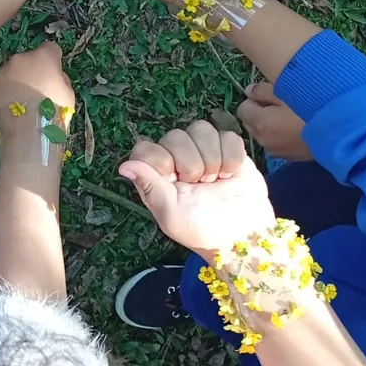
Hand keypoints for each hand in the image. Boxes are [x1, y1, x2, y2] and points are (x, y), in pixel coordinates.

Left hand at [0, 42, 74, 140]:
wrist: (27, 133)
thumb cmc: (54, 113)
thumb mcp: (69, 95)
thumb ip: (60, 79)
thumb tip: (54, 77)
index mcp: (43, 57)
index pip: (50, 48)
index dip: (53, 59)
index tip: (53, 72)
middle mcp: (20, 59)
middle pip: (28, 60)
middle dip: (32, 71)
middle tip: (37, 91)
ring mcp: (2, 73)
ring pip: (12, 73)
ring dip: (17, 83)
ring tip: (23, 103)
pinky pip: (0, 88)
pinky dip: (4, 95)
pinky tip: (11, 110)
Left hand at [119, 121, 274, 258]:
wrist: (242, 235)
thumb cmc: (201, 230)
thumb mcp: (171, 214)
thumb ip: (149, 186)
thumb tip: (124, 166)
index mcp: (156, 173)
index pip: (145, 147)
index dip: (160, 158)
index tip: (173, 179)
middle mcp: (176, 157)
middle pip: (175, 135)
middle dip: (191, 164)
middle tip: (200, 185)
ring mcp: (203, 149)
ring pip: (202, 129)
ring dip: (212, 158)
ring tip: (215, 181)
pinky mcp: (229, 148)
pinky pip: (228, 136)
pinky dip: (232, 157)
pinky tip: (230, 175)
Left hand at [236, 83, 311, 161]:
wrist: (342, 134)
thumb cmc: (313, 108)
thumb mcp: (288, 91)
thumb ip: (263, 90)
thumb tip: (248, 91)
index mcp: (259, 122)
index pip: (242, 108)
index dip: (255, 99)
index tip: (270, 95)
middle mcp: (263, 140)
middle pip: (251, 122)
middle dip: (260, 112)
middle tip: (283, 104)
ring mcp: (276, 151)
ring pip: (263, 133)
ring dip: (271, 124)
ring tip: (292, 116)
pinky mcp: (289, 157)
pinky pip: (277, 142)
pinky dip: (281, 135)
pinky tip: (298, 129)